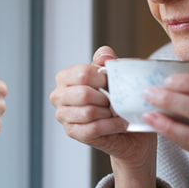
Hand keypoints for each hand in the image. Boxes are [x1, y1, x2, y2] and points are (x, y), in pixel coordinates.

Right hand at [50, 46, 158, 187]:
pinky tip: (121, 123)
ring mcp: (63, 115)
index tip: (112, 83)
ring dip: (109, 113)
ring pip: (89, 112)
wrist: (129, 127)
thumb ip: (108, 61)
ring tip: (118, 112)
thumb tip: (105, 55)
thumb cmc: (119, 99)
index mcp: (65, 77)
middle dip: (106, 98)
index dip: (103, 78)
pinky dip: (112, 126)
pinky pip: (94, 128)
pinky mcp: (73, 132)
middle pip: (84, 94)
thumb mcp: (116, 75)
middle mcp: (59, 95)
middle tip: (116, 100)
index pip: (82, 73)